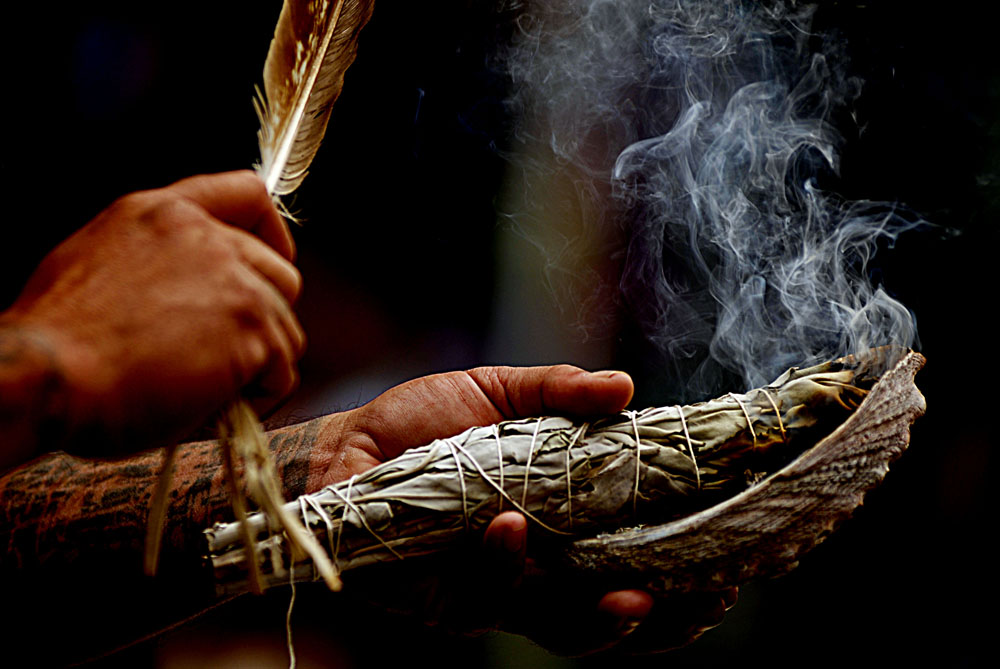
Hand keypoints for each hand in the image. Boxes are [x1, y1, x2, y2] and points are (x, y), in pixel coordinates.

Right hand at [2, 171, 304, 455]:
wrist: (43, 374)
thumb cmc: (55, 341)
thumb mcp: (93, 263)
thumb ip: (152, 261)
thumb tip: (182, 294)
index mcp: (162, 215)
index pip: (248, 195)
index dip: (272, 234)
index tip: (273, 262)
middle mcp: (206, 238)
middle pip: (282, 275)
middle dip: (263, 320)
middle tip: (224, 356)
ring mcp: (236, 281)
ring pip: (287, 329)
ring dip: (259, 366)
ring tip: (207, 389)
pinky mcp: (252, 328)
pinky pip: (284, 372)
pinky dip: (261, 397)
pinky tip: (216, 405)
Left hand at [315, 365, 734, 653]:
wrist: (345, 446)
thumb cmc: (422, 423)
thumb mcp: (496, 392)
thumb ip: (558, 393)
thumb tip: (626, 388)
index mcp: (558, 521)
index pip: (629, 559)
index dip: (680, 573)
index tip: (728, 568)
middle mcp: (533, 567)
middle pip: (608, 614)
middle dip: (660, 619)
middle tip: (704, 602)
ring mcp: (491, 591)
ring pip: (557, 627)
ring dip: (600, 618)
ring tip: (629, 594)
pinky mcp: (444, 603)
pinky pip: (485, 600)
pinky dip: (504, 566)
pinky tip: (510, 528)